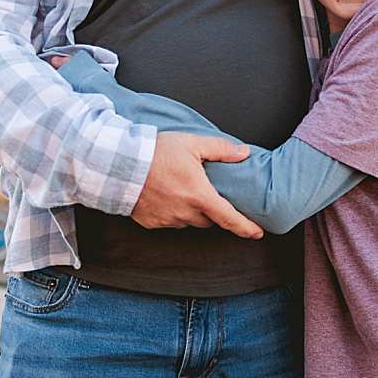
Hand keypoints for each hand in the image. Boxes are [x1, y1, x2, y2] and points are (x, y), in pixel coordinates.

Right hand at [130, 131, 262, 238]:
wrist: (120, 164)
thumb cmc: (156, 152)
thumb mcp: (192, 143)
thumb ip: (221, 149)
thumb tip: (243, 152)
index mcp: (199, 195)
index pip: (229, 218)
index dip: (246, 227)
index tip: (257, 233)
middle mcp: (185, 212)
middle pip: (208, 219)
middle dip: (210, 209)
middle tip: (202, 190)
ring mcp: (168, 220)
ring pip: (189, 221)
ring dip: (191, 210)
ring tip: (180, 189)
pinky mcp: (152, 223)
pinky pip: (170, 222)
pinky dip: (172, 212)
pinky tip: (165, 195)